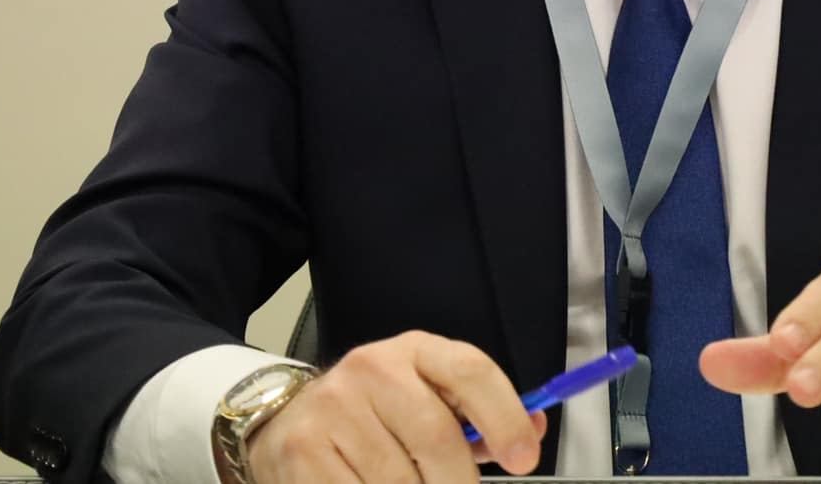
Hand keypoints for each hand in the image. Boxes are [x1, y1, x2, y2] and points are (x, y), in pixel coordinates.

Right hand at [243, 332, 546, 483]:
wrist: (288, 421)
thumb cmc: (373, 415)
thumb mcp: (426, 397)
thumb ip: (477, 418)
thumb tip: (532, 430)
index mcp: (414, 351)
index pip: (471, 371)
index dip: (505, 416)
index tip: (524, 459)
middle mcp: (372, 369)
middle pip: (438, 438)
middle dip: (458, 482)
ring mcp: (334, 409)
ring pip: (400, 479)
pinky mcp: (304, 451)